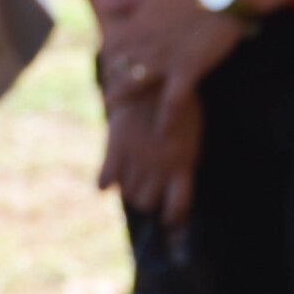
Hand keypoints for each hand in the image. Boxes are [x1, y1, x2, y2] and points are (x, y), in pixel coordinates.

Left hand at [95, 0, 244, 135]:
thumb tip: (100, 2)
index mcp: (135, 24)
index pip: (109, 47)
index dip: (104, 60)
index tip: (103, 71)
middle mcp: (144, 44)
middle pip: (117, 69)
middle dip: (109, 84)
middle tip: (105, 100)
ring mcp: (164, 59)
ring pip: (135, 85)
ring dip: (125, 101)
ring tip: (115, 118)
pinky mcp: (187, 70)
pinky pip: (172, 100)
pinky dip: (166, 119)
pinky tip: (161, 135)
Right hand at [99, 91, 201, 225]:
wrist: (155, 74)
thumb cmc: (179, 101)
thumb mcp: (189, 133)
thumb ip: (182, 158)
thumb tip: (178, 181)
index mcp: (184, 163)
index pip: (178, 205)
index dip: (172, 217)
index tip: (168, 219)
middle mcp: (161, 167)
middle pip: (148, 203)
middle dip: (146, 201)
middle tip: (144, 192)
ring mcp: (138, 158)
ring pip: (128, 194)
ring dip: (127, 191)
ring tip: (129, 181)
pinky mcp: (117, 146)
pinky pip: (106, 179)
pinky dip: (103, 183)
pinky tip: (104, 183)